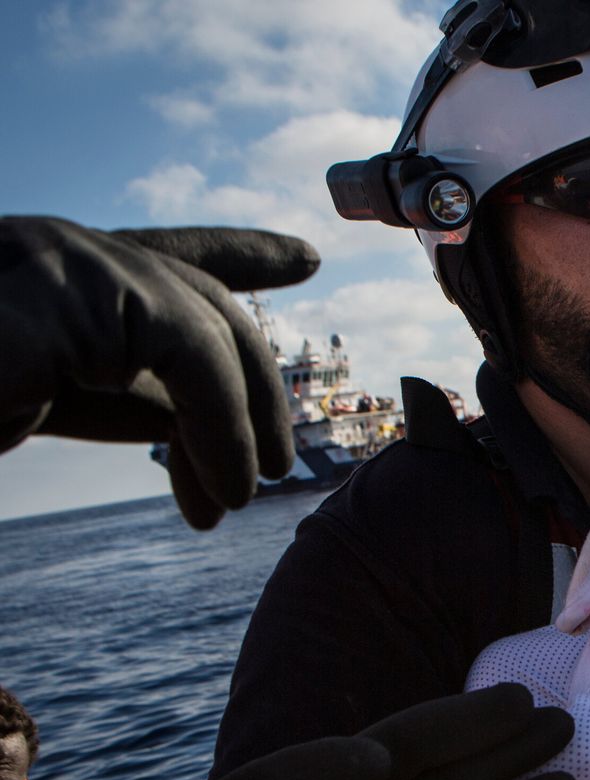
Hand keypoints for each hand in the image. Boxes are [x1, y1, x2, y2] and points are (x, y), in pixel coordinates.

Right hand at [0, 217, 318, 527]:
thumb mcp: (56, 401)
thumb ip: (130, 394)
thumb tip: (200, 425)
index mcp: (59, 268)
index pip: (167, 250)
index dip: (241, 253)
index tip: (307, 258)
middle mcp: (69, 246)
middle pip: (203, 300)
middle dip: (256, 382)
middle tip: (278, 463)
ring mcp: (71, 259)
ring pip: (209, 335)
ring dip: (238, 427)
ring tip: (242, 498)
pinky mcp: (73, 295)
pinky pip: (193, 357)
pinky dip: (222, 428)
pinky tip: (225, 491)